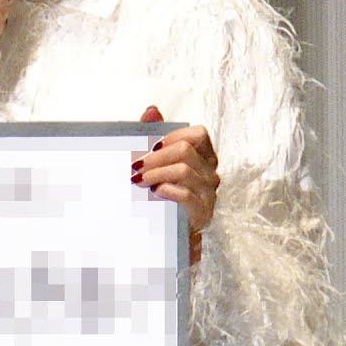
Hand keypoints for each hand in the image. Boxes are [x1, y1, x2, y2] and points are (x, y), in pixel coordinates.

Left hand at [131, 107, 219, 264]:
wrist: (165, 235)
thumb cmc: (160, 194)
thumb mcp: (154, 163)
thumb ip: (153, 135)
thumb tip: (151, 110)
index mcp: (202, 158)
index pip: (198, 134)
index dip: (174, 135)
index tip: (151, 145)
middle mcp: (209, 174)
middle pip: (186, 151)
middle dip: (157, 157)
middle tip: (135, 166)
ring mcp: (208, 194)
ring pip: (184, 171)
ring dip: (156, 173)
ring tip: (138, 180)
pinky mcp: (202, 214)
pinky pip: (187, 195)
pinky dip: (167, 190)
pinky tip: (153, 193)